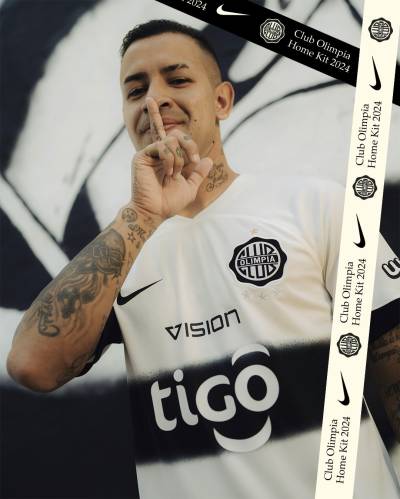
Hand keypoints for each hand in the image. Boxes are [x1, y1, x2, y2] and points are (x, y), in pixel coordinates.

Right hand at [131, 97, 212, 219]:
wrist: (155, 211)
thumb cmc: (170, 202)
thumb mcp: (190, 187)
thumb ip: (198, 174)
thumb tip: (209, 160)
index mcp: (171, 160)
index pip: (181, 141)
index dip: (191, 146)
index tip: (195, 161)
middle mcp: (160, 155)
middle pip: (176, 134)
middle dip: (188, 145)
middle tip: (192, 161)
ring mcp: (151, 155)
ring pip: (170, 140)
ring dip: (178, 158)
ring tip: (174, 174)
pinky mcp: (141, 157)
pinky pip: (160, 146)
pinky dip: (168, 159)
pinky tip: (168, 173)